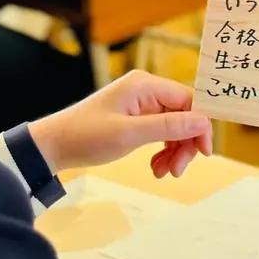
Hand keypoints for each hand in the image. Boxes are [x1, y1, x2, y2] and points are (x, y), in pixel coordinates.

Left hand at [28, 71, 212, 174]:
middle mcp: (146, 90)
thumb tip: (203, 122)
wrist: (54, 146)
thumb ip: (168, 126)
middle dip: (185, 144)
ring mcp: (141, 104)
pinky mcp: (136, 118)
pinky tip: (156, 168)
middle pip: (184, 115)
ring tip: (163, 173)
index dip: (200, 125)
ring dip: (174, 151)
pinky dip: (163, 151)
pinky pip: (161, 133)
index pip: (189, 100)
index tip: (204, 153)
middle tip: (177, 171)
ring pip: (174, 127)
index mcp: (145, 85)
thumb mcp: (129, 134)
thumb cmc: (87, 136)